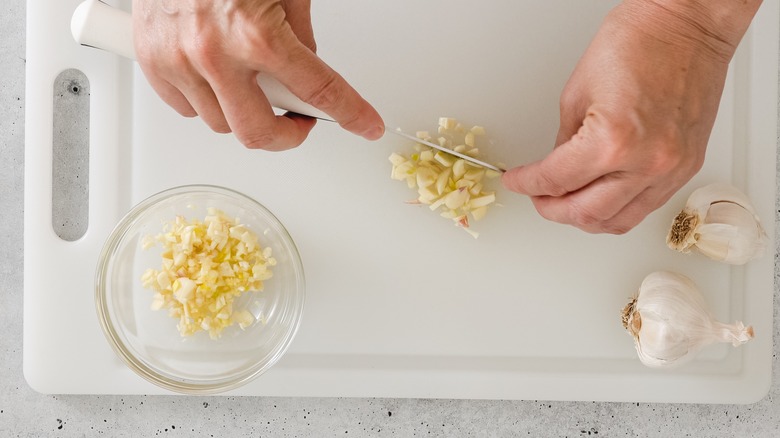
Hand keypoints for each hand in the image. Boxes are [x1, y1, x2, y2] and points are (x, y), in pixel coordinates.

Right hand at [132, 0, 383, 149]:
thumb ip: (298, 33)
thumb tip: (305, 67)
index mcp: (257, 33)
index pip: (318, 90)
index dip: (350, 113)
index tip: (366, 126)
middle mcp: (215, 54)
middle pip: (257, 132)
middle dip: (285, 134)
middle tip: (298, 120)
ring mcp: (179, 61)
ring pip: (221, 124)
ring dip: (243, 112)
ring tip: (251, 79)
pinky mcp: (152, 61)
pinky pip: (186, 108)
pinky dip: (206, 101)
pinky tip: (218, 77)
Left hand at [502, 0, 761, 233]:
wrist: (687, 26)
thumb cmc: (639, 42)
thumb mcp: (577, 92)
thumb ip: (564, 141)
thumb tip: (554, 170)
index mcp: (613, 141)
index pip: (557, 181)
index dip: (528, 185)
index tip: (518, 182)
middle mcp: (646, 163)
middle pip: (586, 213)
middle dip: (552, 209)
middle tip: (538, 197)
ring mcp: (670, 170)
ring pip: (618, 221)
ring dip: (584, 217)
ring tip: (566, 202)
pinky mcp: (687, 168)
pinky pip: (645, 207)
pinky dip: (617, 209)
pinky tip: (601, 197)